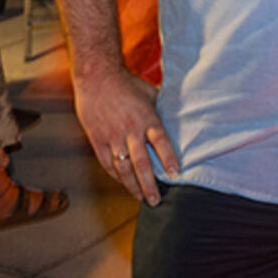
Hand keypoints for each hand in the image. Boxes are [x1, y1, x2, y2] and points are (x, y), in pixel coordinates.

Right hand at [73, 63, 179, 203]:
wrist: (97, 77)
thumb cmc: (128, 84)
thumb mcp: (151, 93)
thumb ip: (162, 110)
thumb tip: (180, 119)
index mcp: (147, 118)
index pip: (161, 142)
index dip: (169, 159)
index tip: (176, 174)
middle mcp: (130, 130)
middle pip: (141, 162)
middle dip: (149, 184)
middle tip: (156, 200)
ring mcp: (112, 136)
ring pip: (123, 167)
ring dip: (132, 185)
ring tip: (141, 197)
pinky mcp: (97, 139)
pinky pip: (107, 162)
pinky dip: (116, 175)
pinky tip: (123, 183)